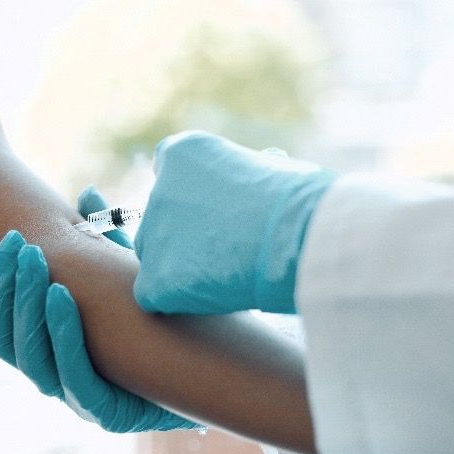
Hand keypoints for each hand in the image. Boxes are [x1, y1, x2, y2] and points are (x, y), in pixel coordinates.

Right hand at [0, 186, 200, 431]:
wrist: (214, 371)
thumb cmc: (164, 319)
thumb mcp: (128, 274)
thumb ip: (105, 240)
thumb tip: (88, 191)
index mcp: (46, 351)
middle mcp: (54, 378)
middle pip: (5, 340)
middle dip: (4, 289)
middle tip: (16, 246)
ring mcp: (78, 400)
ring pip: (30, 358)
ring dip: (27, 305)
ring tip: (35, 262)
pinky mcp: (108, 413)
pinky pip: (74, 375)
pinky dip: (62, 334)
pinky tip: (62, 296)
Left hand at [133, 131, 333, 314]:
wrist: (301, 236)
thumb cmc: (301, 202)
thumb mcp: (267, 170)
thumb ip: (238, 181)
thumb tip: (249, 189)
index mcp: (184, 153)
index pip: (171, 174)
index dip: (196, 198)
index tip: (221, 213)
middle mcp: (159, 189)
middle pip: (161, 221)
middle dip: (186, 237)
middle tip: (228, 252)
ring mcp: (154, 234)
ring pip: (155, 259)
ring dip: (183, 269)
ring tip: (229, 274)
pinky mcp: (156, 278)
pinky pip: (152, 296)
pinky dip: (177, 301)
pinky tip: (211, 297)